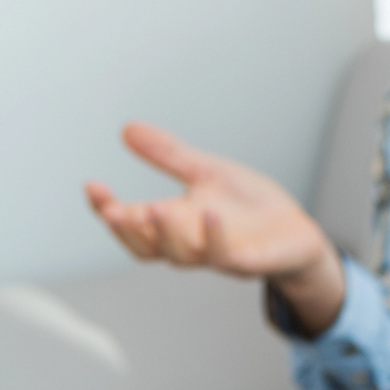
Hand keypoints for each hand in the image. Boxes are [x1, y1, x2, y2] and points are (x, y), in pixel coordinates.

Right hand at [84, 122, 345, 331]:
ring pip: (181, 255)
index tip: (92, 186)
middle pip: (146, 247)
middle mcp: (189, 244)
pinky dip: (216, 238)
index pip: (130, 222)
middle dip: (126, 230)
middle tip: (112, 211)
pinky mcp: (249, 261)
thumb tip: (128, 129)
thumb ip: (169, 155)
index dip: (106, 209)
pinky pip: (227, 255)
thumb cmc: (250, 207)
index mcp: (174, 223)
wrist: (296, 232)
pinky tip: (210, 215)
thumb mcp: (207, 172)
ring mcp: (218, 255)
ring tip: (157, 208)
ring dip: (166, 234)